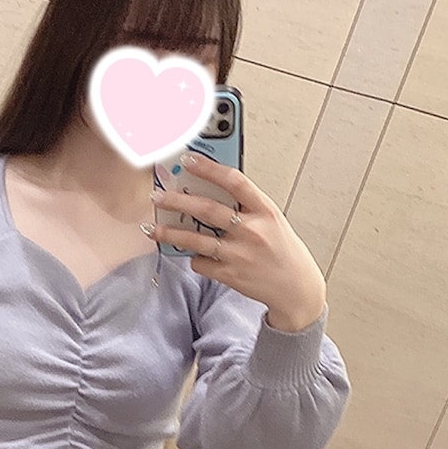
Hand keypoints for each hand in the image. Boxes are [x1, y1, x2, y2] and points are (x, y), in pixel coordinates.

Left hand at [150, 152, 326, 332]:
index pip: (234, 181)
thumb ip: (246, 206)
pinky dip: (194, 258)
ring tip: (151, 228)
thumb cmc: (282, 250)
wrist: (295, 288)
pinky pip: (200, 263)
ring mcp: (239, 254)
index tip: (188, 160)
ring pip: (196, 240)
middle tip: (157, 195)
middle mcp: (251, 231)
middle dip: (177, 201)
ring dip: (170, 233)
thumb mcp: (271, 220)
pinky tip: (193, 254)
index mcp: (265, 210)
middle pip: (207, 210)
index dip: (209, 168)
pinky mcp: (229, 275)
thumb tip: (210, 190)